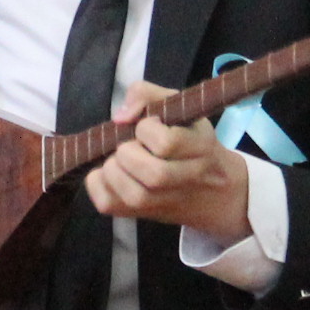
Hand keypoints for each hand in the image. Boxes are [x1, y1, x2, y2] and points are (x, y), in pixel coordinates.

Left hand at [84, 79, 253, 238]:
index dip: (146, 129)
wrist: (212, 190)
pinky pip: (110, 206)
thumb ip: (147, 94)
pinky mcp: (143, 215)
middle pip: (154, 175)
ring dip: (113, 171)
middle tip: (127, 145)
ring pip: (135, 196)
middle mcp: (189, 180)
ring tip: (117, 160)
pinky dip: (98, 185)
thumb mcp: (177, 107)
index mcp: (202, 148)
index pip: (167, 143)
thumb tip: (120, 117)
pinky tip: (107, 173)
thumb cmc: (188, 137)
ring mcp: (167, 202)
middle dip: (128, 153)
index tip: (146, 125)